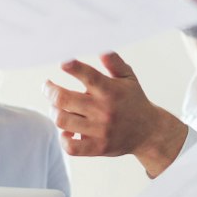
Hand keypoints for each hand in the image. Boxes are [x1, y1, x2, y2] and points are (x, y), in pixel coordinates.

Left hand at [45, 53, 186, 175]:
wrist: (149, 132)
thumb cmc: (134, 101)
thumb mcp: (129, 78)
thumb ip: (114, 62)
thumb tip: (101, 49)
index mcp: (110, 91)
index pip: (89, 76)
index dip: (73, 67)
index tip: (62, 62)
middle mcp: (104, 110)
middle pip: (64, 99)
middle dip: (50, 90)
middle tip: (47, 86)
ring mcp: (100, 131)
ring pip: (62, 121)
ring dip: (54, 112)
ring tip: (56, 107)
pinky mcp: (98, 148)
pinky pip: (71, 147)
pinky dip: (63, 139)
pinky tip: (66, 131)